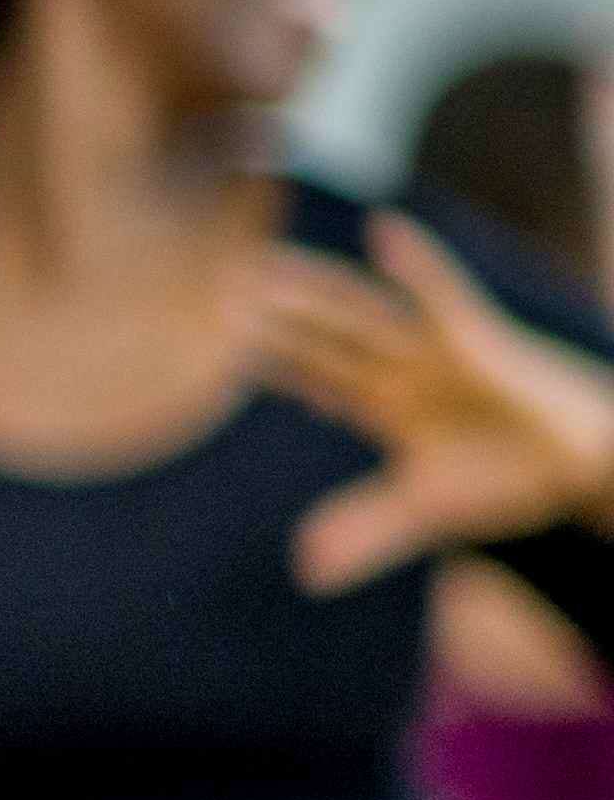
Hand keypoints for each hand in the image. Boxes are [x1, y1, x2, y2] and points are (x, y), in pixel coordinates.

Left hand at [251, 218, 613, 595]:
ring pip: (365, 314)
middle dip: (279, 318)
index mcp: (388, 409)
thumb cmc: (508, 480)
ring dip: (317, 289)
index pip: (318, 378)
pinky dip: (415, 264)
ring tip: (267, 265)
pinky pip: (443, 296)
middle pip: (328, 339)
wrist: (582, 467)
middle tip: (221, 291)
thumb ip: (368, 532)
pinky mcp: (481, 343)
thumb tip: (305, 570)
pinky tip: (384, 229)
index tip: (224, 348)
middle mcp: (404, 374)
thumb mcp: (427, 509)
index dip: (275, 362)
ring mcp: (438, 354)